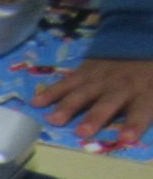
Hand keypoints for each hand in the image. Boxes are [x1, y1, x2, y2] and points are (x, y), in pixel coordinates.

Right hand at [33, 58, 152, 143]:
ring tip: (54, 120)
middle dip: (96, 116)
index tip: (128, 139)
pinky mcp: (85, 71)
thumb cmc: (150, 75)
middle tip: (83, 132)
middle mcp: (121, 86)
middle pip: (109, 102)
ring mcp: (101, 78)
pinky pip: (67, 82)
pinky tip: (37, 103)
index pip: (143, 109)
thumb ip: (152, 106)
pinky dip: (51, 92)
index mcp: (145, 92)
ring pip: (84, 92)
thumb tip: (139, 131)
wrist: (140, 40)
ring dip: (69, 106)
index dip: (135, 123)